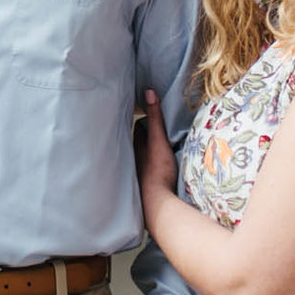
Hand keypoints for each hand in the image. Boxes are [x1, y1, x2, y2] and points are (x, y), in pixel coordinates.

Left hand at [136, 84, 179, 223]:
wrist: (157, 203)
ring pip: (144, 157)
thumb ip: (155, 117)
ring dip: (149, 152)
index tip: (154, 115)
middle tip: (157, 128)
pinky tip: (159, 168)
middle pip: (140, 142)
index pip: (139, 127)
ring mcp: (140, 173)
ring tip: (159, 146)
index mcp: (136, 146)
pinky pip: (149, 170)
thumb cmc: (157, 169)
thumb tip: (148, 91)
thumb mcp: (158, 140)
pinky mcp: (147, 185)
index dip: (146, 120)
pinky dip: (153, 165)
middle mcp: (135, 158)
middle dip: (147, 136)